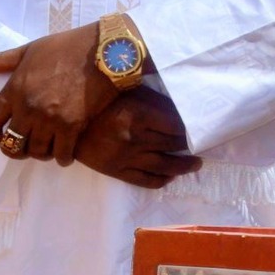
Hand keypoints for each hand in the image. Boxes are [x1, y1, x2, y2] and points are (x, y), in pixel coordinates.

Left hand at [0, 24, 120, 165]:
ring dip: (39, 153)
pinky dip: (61, 158)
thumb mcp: (29, 49)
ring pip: (36, 151)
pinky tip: (65, 155)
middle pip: (12, 143)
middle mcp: (28, 108)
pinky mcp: (73, 125)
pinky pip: (61, 153)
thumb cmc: (67, 46)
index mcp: (14, 90)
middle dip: (15, 149)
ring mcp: (51, 118)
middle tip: (24, 148)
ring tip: (46, 150)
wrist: (105, 50)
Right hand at [74, 88, 200, 189]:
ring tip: (196, 164)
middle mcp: (135, 138)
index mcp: (139, 115)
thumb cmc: (104, 103)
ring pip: (164, 166)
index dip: (192, 129)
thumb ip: (158, 102)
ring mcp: (126, 157)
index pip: (176, 126)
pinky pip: (145, 180)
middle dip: (191, 146)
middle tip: (205, 145)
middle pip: (173, 145)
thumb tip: (187, 108)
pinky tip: (172, 175)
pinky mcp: (116, 171)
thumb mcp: (132, 94)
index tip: (204, 128)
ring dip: (184, 166)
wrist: (69, 125)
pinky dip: (162, 179)